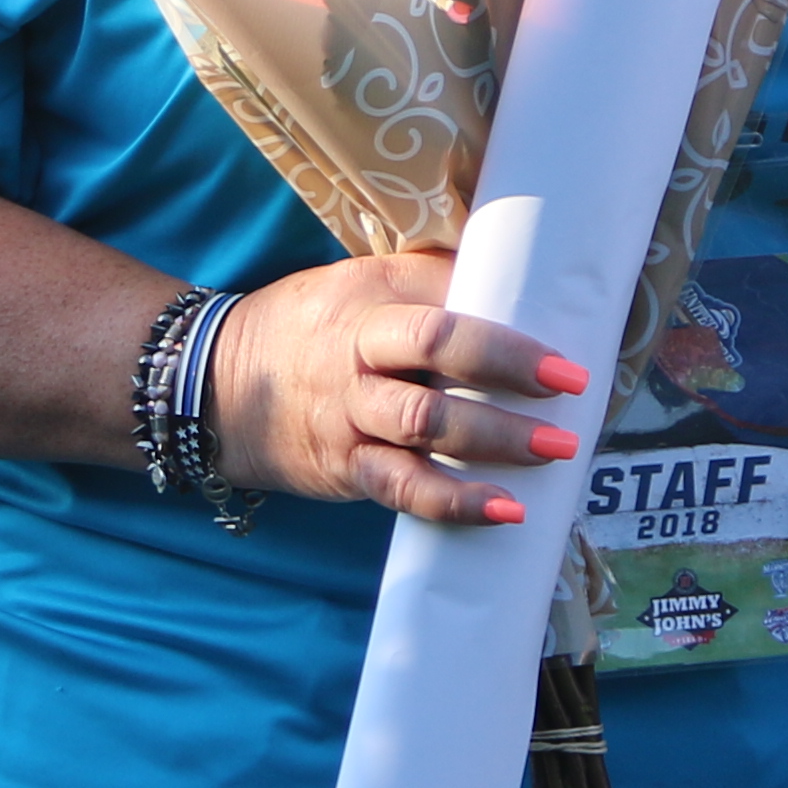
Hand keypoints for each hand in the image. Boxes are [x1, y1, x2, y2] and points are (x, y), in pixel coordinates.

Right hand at [204, 252, 586, 527]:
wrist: (217, 384)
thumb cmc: (313, 327)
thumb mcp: (360, 285)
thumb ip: (428, 283)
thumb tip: (518, 276)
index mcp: (371, 295)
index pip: (445, 302)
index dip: (506, 329)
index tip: (561, 353)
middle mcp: (359, 349)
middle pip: (438, 352)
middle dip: (509, 372)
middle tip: (571, 391)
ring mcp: (349, 411)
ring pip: (426, 424)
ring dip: (495, 441)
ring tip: (554, 451)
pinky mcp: (344, 465)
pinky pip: (402, 487)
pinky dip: (454, 502)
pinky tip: (502, 511)